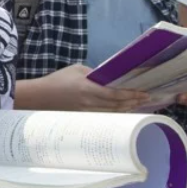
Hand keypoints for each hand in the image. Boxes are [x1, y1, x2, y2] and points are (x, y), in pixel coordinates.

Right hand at [36, 64, 153, 112]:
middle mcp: (89, 102)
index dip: (131, 94)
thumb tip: (107, 78)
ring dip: (127, 109)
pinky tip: (123, 111)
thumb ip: (94, 74)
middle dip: (134, 102)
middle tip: (147, 99)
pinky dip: (116, 113)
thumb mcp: (77, 69)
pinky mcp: (84, 117)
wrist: (40, 97)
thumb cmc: (57, 80)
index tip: (144, 93)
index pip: (115, 94)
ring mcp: (87, 112)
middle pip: (117, 105)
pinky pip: (105, 116)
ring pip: (113, 113)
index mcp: (88, 88)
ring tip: (138, 105)